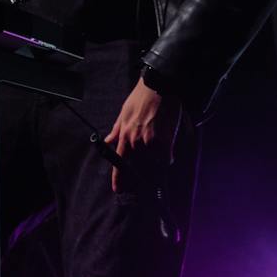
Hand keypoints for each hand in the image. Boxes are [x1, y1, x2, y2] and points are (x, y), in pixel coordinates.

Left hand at [102, 76, 176, 192]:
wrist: (158, 87)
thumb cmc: (140, 99)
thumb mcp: (123, 114)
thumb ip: (116, 131)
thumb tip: (107, 141)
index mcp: (124, 137)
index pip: (119, 163)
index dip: (119, 179)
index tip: (119, 190)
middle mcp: (135, 143)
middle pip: (137, 168)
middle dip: (141, 175)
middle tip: (144, 182)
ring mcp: (150, 143)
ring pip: (153, 165)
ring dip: (156, 165)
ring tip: (159, 163)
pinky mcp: (164, 141)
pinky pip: (167, 158)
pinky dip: (168, 158)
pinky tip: (169, 154)